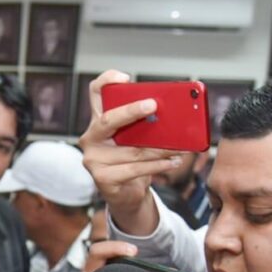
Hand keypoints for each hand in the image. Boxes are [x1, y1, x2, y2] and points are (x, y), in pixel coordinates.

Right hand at [78, 70, 184, 235]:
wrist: (125, 193)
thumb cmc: (132, 160)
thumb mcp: (136, 138)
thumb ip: (144, 124)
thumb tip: (172, 115)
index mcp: (98, 120)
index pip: (95, 92)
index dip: (107, 80)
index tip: (126, 78)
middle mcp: (91, 138)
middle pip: (108, 119)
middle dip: (131, 111)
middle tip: (153, 105)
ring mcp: (93, 159)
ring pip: (131, 150)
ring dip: (160, 148)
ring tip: (181, 146)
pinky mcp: (102, 178)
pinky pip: (135, 169)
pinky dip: (158, 166)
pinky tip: (173, 161)